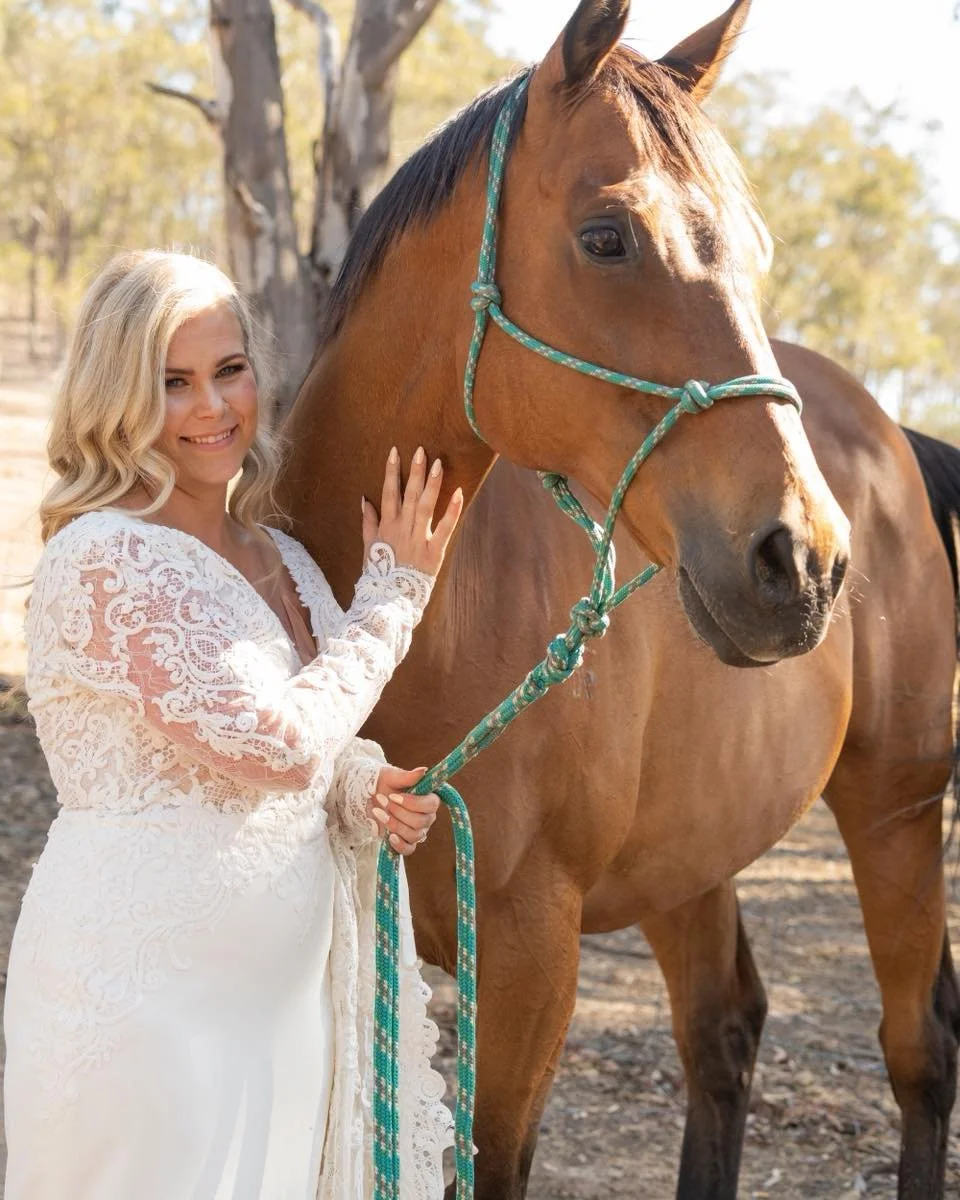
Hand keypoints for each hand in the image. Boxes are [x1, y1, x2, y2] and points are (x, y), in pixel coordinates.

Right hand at [361, 446, 463, 577]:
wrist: (389, 600)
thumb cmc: (380, 574)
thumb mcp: (368, 547)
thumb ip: (368, 523)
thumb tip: (364, 499)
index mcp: (387, 526)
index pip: (389, 492)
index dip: (392, 471)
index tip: (395, 451)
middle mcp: (402, 529)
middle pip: (408, 495)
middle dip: (415, 471)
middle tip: (420, 450)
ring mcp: (418, 539)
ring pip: (425, 506)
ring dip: (432, 484)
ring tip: (438, 463)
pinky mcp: (433, 552)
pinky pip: (444, 528)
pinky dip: (452, 511)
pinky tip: (459, 492)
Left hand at [368, 764, 440, 855]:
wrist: (368, 795)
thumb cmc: (383, 782)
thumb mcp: (392, 776)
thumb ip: (407, 776)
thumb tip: (423, 770)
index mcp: (428, 799)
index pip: (431, 805)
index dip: (413, 803)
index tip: (394, 796)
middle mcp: (426, 816)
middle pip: (420, 822)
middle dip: (398, 812)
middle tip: (382, 800)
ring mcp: (417, 830)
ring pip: (413, 835)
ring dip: (394, 824)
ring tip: (378, 812)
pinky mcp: (405, 841)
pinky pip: (408, 849)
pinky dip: (399, 845)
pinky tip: (389, 836)